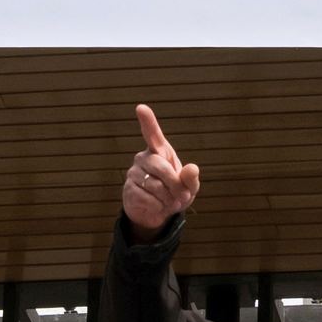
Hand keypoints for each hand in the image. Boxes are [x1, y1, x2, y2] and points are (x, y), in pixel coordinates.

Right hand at [123, 105, 200, 242]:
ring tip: (169, 200)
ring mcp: (133, 173)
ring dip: (168, 198)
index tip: (141, 108)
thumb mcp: (189, 187)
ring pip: (155, 186)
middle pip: (162, 168)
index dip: (147, 121)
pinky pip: (148, 199)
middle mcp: (143, 158)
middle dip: (176, 185)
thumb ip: (191, 178)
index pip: (152, 134)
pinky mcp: (128, 189)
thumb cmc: (174, 193)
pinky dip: (158, 206)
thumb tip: (193, 168)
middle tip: (183, 195)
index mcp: (160, 151)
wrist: (157, 213)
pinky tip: (157, 206)